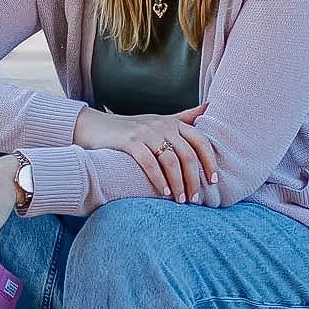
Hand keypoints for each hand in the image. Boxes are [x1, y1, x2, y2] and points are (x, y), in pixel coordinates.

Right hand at [74, 103, 216, 203]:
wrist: (96, 127)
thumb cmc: (132, 129)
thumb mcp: (160, 121)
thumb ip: (184, 117)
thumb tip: (209, 107)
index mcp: (173, 123)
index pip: (201, 141)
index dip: (210, 162)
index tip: (213, 181)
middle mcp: (162, 125)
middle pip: (187, 155)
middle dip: (194, 179)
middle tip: (195, 199)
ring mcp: (146, 132)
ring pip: (171, 161)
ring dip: (178, 183)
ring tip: (181, 200)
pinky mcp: (130, 141)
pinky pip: (150, 163)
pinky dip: (159, 180)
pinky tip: (163, 193)